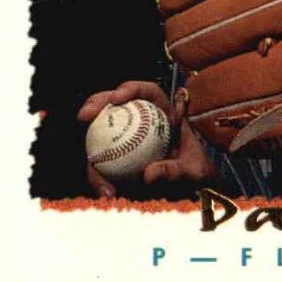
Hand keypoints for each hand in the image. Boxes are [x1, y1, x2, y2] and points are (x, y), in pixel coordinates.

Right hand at [77, 80, 213, 197]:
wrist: (194, 189)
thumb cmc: (198, 174)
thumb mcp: (194, 171)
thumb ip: (175, 170)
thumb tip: (149, 174)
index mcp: (166, 113)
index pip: (148, 92)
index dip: (131, 89)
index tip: (117, 99)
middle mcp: (144, 121)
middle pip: (117, 104)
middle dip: (97, 103)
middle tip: (84, 116)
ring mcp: (129, 137)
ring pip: (104, 133)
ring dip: (92, 148)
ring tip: (91, 165)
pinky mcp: (119, 157)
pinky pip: (104, 163)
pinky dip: (101, 177)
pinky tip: (105, 193)